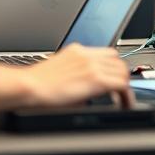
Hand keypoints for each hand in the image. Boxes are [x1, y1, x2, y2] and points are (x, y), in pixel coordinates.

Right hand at [0, 44, 132, 109]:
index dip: (113, 67)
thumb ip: (75, 74)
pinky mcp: (96, 79)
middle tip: (120, 92)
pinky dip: (126, 95)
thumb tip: (85, 91)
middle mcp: (87, 55)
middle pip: (118, 61)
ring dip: (124, 85)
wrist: (28, 87)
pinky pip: (121, 84)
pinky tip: (124, 104)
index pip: (106, 53)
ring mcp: (93, 65)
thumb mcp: (58, 71)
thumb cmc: (35, 84)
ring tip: (122, 99)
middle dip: (121, 76)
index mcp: (77, 51)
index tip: (114, 78)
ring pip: (122, 71)